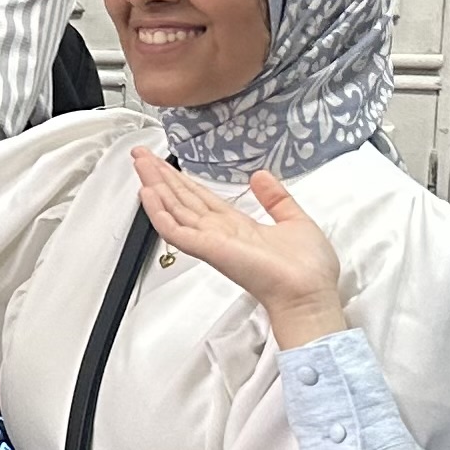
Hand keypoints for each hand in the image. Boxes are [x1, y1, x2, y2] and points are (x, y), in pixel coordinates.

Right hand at [132, 151, 348, 346]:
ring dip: (155, 186)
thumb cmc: (307, 270)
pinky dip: (159, 213)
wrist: (309, 293)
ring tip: (140, 165)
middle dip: (161, 177)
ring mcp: (211, 242)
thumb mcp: (295, 220)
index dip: (182, 181)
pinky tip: (148, 194)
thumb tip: (261, 176)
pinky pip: (176, 231)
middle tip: (141, 156)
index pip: (201, 200)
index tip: (167, 164)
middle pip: (182, 200)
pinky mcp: (208, 250)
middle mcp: (219, 234)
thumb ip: (276, 198)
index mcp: (238, 228)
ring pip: (175, 210)